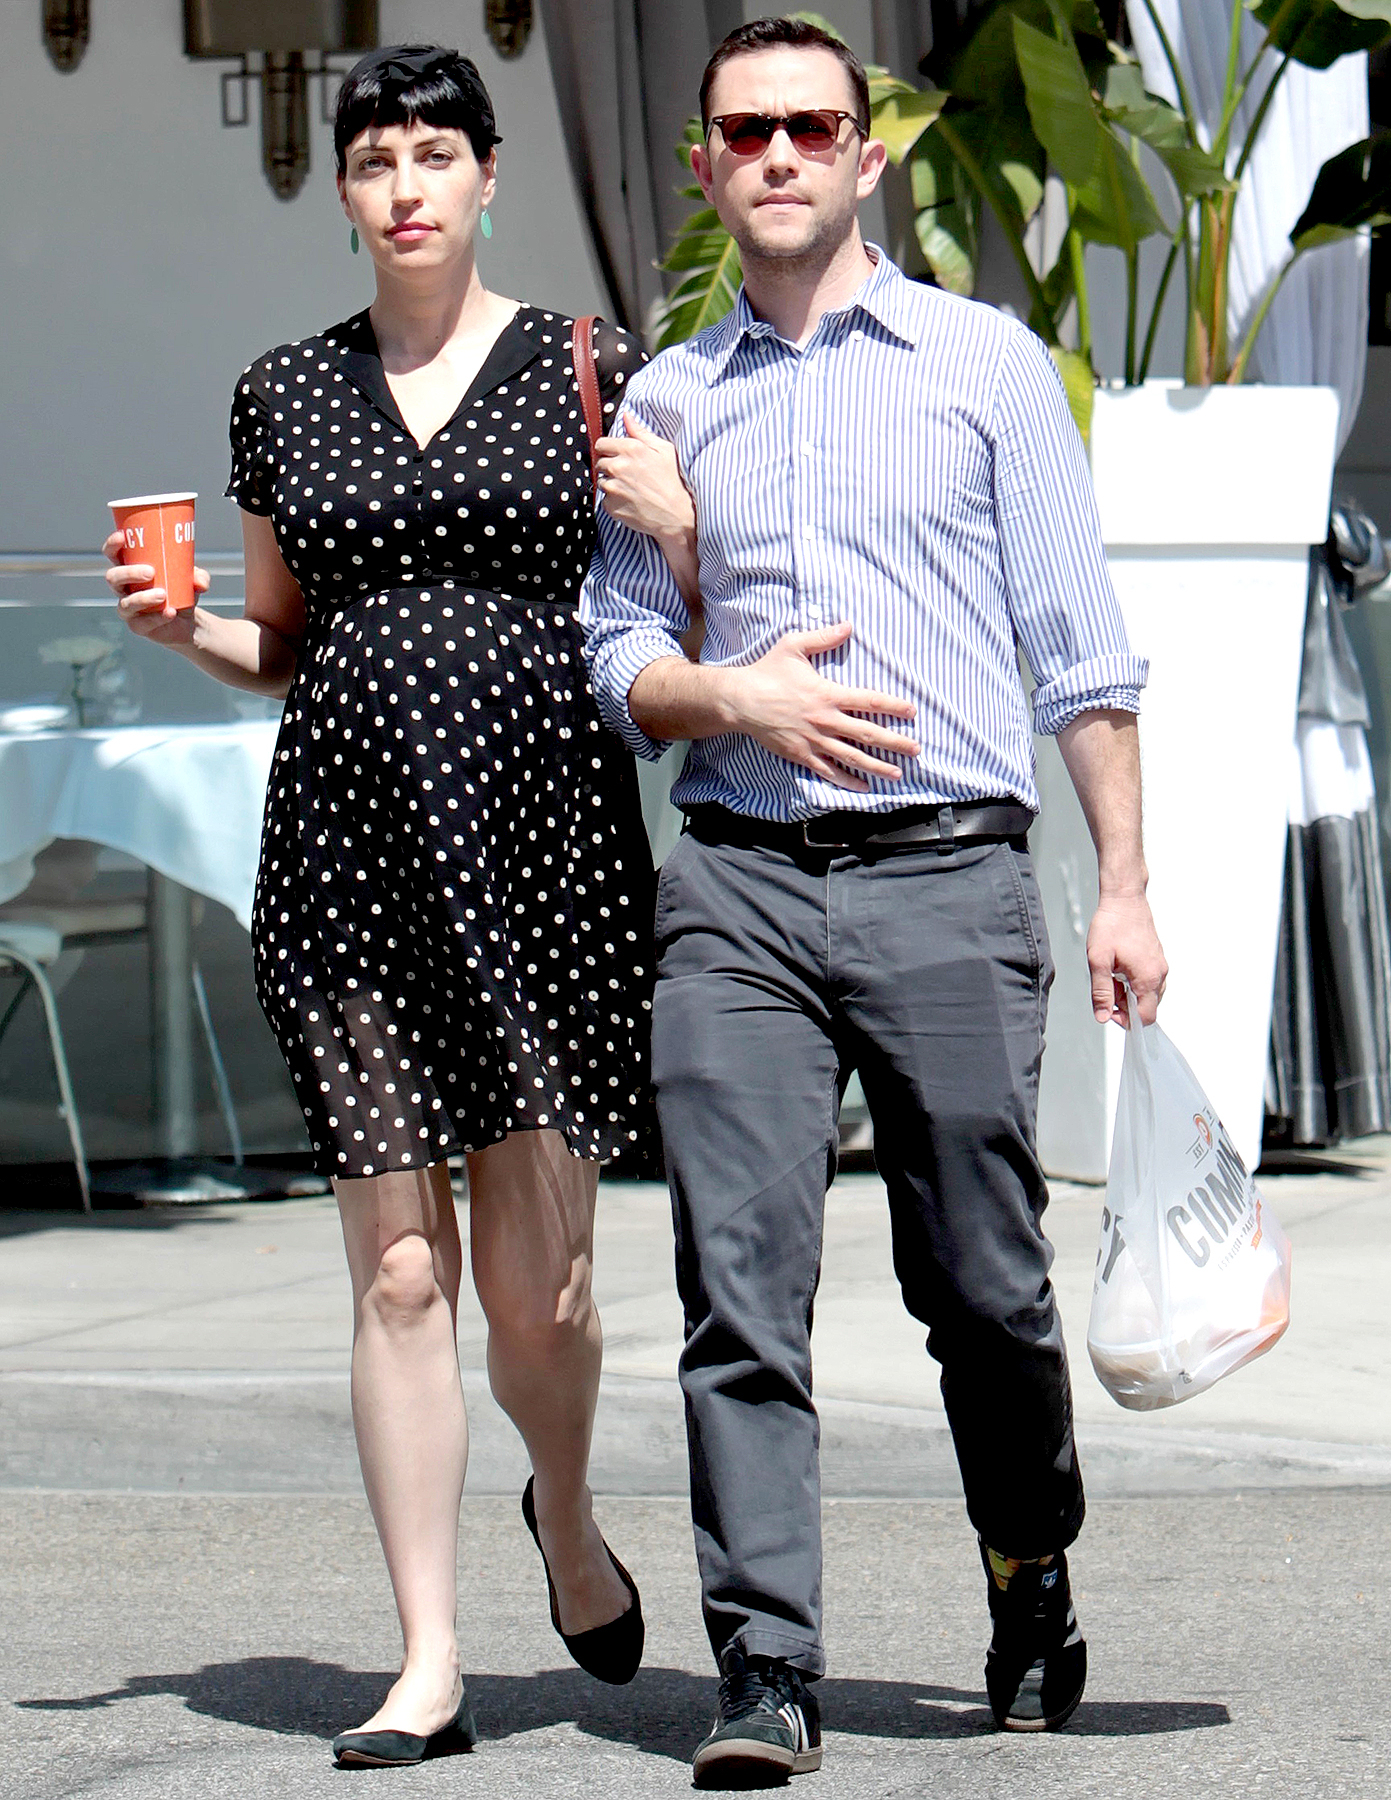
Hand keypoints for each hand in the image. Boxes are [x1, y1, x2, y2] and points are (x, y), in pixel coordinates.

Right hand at [103, 528, 208, 647]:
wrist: (188, 621)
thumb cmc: (182, 590)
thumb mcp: (194, 579)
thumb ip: (199, 577)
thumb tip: (200, 582)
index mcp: (130, 569)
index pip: (113, 554)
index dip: (112, 545)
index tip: (122, 537)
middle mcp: (123, 588)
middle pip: (113, 578)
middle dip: (129, 573)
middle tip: (150, 572)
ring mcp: (128, 608)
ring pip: (126, 603)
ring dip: (143, 598)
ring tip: (163, 595)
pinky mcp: (137, 626)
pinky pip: (142, 622)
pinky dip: (157, 617)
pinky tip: (170, 613)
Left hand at [595, 412, 695, 544]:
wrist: (675, 515)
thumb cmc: (672, 480)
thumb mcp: (664, 450)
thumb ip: (641, 432)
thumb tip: (626, 416)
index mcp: (630, 449)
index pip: (601, 444)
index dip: (608, 449)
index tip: (616, 456)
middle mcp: (618, 467)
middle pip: (600, 463)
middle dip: (610, 467)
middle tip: (628, 475)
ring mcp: (613, 488)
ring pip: (602, 482)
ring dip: (612, 484)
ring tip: (631, 489)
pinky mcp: (610, 506)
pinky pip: (604, 500)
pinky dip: (614, 501)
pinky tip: (630, 501)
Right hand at [722, 621, 919, 789]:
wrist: (739, 701)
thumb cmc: (766, 672)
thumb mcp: (793, 646)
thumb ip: (823, 637)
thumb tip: (848, 626)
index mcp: (828, 694)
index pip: (869, 701)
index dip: (893, 706)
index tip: (912, 712)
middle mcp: (825, 720)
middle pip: (867, 734)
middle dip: (895, 743)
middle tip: (916, 750)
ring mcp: (814, 741)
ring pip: (852, 757)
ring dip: (877, 767)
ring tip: (897, 774)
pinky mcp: (801, 755)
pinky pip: (828, 771)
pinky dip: (846, 780)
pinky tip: (862, 787)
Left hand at [1087, 891, 1166, 1026]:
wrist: (1124, 899)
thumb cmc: (1112, 926)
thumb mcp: (1098, 961)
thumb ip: (1101, 992)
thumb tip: (1102, 1016)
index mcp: (1148, 978)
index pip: (1146, 1017)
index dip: (1126, 1021)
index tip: (1109, 1010)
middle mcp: (1159, 974)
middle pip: (1148, 1007)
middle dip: (1126, 1006)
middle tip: (1107, 987)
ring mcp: (1160, 966)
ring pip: (1148, 994)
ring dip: (1129, 993)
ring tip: (1111, 975)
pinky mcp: (1157, 958)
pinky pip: (1149, 980)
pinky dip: (1134, 982)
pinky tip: (1119, 968)